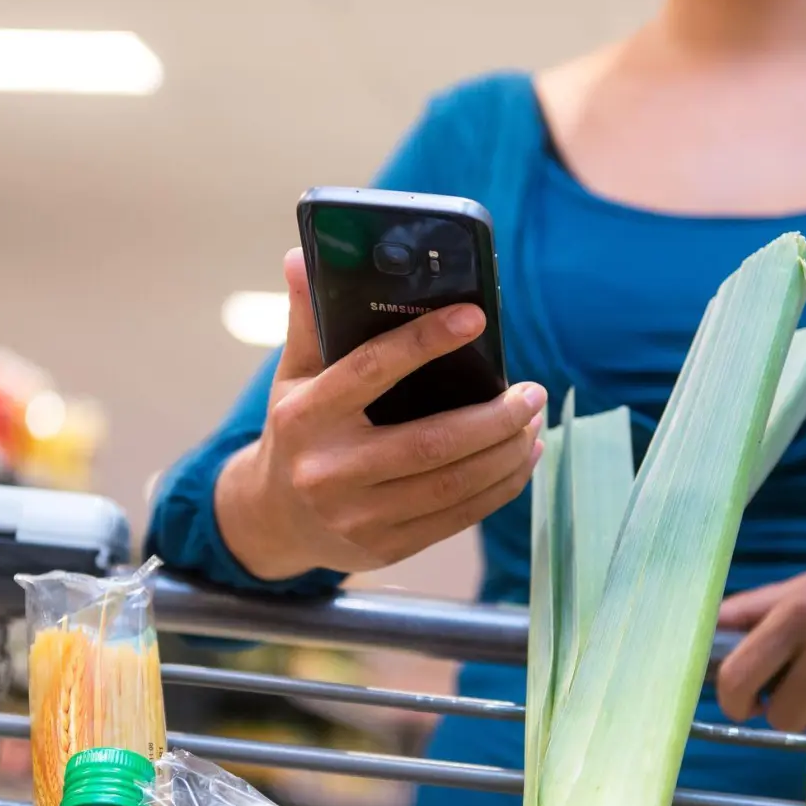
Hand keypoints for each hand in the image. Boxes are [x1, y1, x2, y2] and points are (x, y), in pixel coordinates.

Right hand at [215, 248, 545, 579]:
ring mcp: (359, 517)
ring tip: (532, 421)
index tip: (475, 317)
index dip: (426, 341)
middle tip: (530, 390)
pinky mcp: (386, 547)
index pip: (372, 370)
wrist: (272, 520)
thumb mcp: (292, 376)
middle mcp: (330, 471)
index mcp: (307, 416)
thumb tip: (299, 258)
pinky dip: (501, 487)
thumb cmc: (297, 433)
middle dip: (495, 416)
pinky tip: (522, 458)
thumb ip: (307, 320)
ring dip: (507, 452)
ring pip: (454, 485)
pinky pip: (458, 518)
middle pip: (432, 444)